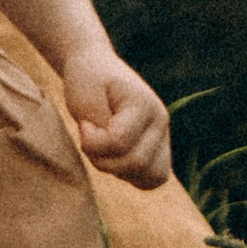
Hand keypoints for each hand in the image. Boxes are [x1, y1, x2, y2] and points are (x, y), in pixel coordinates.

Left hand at [62, 45, 171, 188]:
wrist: (95, 67)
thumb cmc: (87, 81)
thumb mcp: (82, 98)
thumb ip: (97, 129)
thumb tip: (112, 154)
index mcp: (144, 104)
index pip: (119, 142)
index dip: (92, 140)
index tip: (83, 124)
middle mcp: (161, 122)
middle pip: (136, 163)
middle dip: (102, 158)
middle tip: (90, 138)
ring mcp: (164, 137)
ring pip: (150, 177)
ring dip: (117, 170)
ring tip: (102, 149)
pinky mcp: (159, 150)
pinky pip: (152, 179)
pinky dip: (130, 176)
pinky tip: (114, 158)